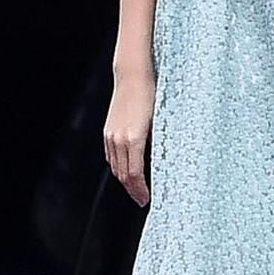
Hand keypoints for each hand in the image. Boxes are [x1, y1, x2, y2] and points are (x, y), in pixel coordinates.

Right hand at [104, 65, 155, 206]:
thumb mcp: (161, 119)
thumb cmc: (153, 93)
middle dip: (132, 190)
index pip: (134, 174)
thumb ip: (158, 141)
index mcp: (134, 138)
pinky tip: (126, 168)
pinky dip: (118, 166)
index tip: (147, 199)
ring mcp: (111, 135)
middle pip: (122, 175)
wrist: (133, 75)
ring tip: (136, 188)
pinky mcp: (108, 130)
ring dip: (124, 180)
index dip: (140, 190)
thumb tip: (165, 160)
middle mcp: (119, 139)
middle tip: (142, 199)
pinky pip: (111, 155)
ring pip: (115, 166)